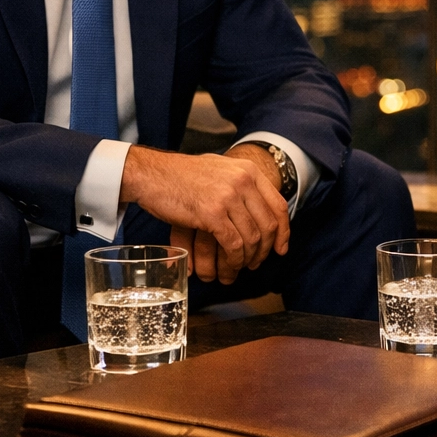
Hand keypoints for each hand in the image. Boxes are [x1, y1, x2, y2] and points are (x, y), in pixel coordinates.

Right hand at [120, 145, 289, 283]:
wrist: (152, 174)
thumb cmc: (182, 176)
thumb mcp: (220, 171)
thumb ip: (241, 184)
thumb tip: (258, 210)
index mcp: (248, 170)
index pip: (278, 205)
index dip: (283, 231)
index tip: (281, 248)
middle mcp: (243, 181)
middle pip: (268, 225)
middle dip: (266, 249)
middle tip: (257, 262)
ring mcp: (229, 196)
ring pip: (252, 237)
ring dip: (249, 257)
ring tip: (241, 266)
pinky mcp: (212, 213)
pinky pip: (234, 243)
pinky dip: (235, 258)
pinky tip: (230, 264)